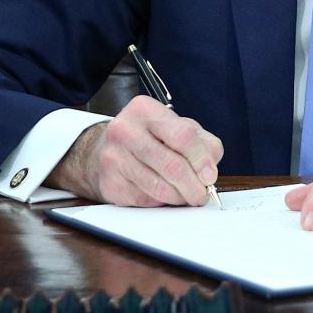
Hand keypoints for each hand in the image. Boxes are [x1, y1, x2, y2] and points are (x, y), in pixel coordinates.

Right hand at [46, 96, 222, 205]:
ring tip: (186, 196)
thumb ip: (201, 142)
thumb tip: (210, 170)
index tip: (210, 176)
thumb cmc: (147, 138)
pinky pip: (146, 201)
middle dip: (194, 186)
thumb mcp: (175, 127)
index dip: (201, 160)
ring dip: (180, 198)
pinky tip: (163, 194)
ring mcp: (114, 158)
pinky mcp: (110, 183)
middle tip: (202, 194)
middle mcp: (125, 130)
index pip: (183, 136)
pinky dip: (161, 202)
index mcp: (145, 110)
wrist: (102, 151)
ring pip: (160, 188)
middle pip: (173, 166)